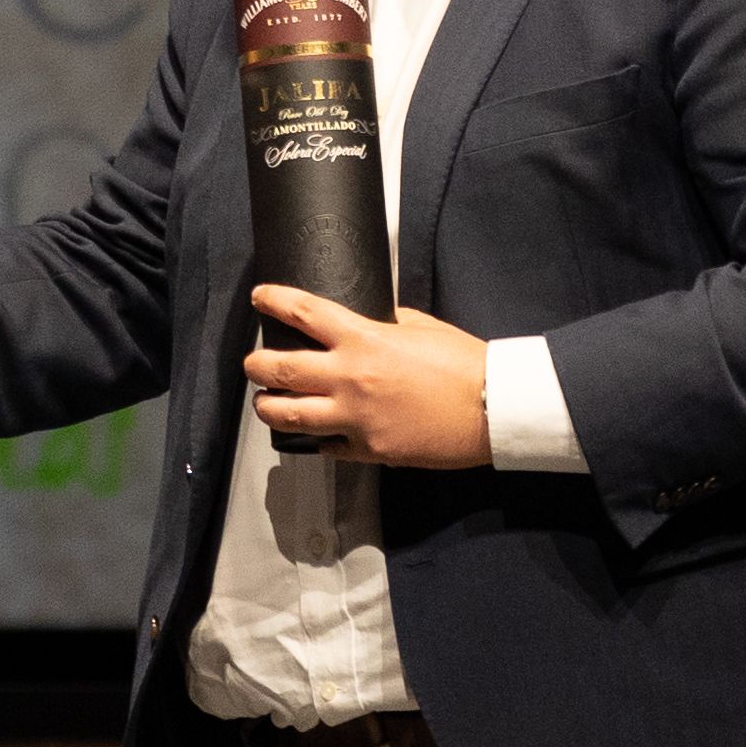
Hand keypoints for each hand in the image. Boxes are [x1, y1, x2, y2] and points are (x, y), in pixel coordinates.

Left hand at [244, 287, 492, 469]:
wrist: (492, 409)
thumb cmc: (463, 363)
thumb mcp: (421, 327)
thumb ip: (386, 323)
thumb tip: (368, 322)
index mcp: (363, 340)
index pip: (302, 313)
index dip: (273, 301)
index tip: (260, 297)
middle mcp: (349, 378)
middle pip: (279, 369)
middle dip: (256, 364)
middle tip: (253, 363)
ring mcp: (355, 418)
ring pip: (288, 415)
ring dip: (269, 407)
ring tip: (265, 403)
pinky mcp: (368, 449)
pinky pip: (327, 446)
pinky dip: (316, 439)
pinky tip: (314, 434)